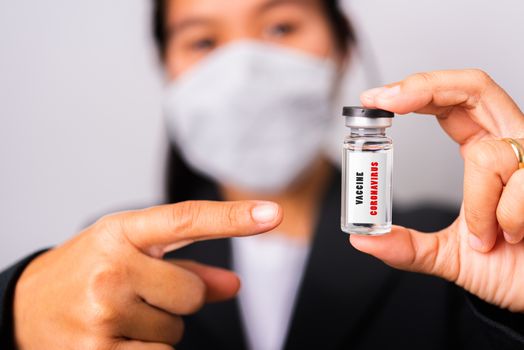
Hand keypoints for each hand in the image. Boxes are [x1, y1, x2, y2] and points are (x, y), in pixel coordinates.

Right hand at [14, 200, 281, 348]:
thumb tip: (233, 284)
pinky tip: (114, 338)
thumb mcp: (131, 254)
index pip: (188, 220)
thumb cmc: (87, 272)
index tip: (272, 213)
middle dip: (176, 300)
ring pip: (176, 331)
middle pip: (192, 294)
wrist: (25, 306)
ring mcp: (103, 311)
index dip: (234, 217)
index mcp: (122, 232)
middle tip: (138, 294)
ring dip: (158, 328)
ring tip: (119, 316)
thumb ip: (188, 267)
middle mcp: (112, 266)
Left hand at [351, 69, 523, 311]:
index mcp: (483, 149)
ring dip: (477, 206)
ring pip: (489, 157)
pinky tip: (513, 237)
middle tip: (387, 100)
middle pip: (474, 87)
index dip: (415, 91)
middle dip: (426, 87)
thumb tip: (362, 240)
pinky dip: (503, 220)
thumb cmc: (507, 267)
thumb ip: (405, 246)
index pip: (452, 102)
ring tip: (486, 238)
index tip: (375, 99)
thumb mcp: (446, 256)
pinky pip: (518, 188)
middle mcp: (512, 144)